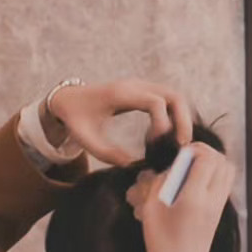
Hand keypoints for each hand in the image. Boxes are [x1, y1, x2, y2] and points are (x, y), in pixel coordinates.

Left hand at [47, 79, 194, 165]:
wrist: (68, 98)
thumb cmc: (75, 118)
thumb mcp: (85, 138)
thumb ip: (106, 153)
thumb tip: (132, 165)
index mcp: (122, 94)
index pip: (156, 102)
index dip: (162, 124)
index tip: (154, 145)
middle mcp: (136, 85)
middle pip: (174, 96)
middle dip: (183, 121)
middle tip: (182, 145)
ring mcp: (142, 86)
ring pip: (175, 96)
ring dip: (182, 118)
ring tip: (178, 142)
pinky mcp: (144, 91)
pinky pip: (168, 100)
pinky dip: (174, 116)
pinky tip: (164, 136)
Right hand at [126, 143, 235, 251]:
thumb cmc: (159, 242)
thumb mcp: (150, 208)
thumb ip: (160, 182)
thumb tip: (172, 168)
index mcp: (194, 197)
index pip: (206, 159)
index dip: (195, 148)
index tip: (181, 151)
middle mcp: (212, 201)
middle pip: (222, 161)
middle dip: (206, 152)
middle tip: (188, 156)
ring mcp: (219, 208)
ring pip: (228, 172)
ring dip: (214, 163)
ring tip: (194, 167)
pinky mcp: (219, 214)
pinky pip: (225, 185)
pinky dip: (216, 175)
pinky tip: (196, 182)